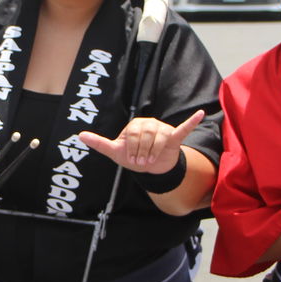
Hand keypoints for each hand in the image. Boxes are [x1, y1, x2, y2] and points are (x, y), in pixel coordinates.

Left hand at [79, 109, 204, 171]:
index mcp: (135, 124)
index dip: (132, 150)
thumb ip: (99, 143)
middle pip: (146, 136)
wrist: (151, 168)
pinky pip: (184, 128)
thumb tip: (80, 135)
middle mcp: (150, 123)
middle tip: (142, 163)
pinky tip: (201, 114)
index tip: (133, 162)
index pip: (133, 134)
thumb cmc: (133, 157)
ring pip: (160, 139)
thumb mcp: (115, 152)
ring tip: (151, 161)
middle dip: (143, 153)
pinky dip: (192, 121)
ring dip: (154, 153)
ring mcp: (163, 128)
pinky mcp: (174, 135)